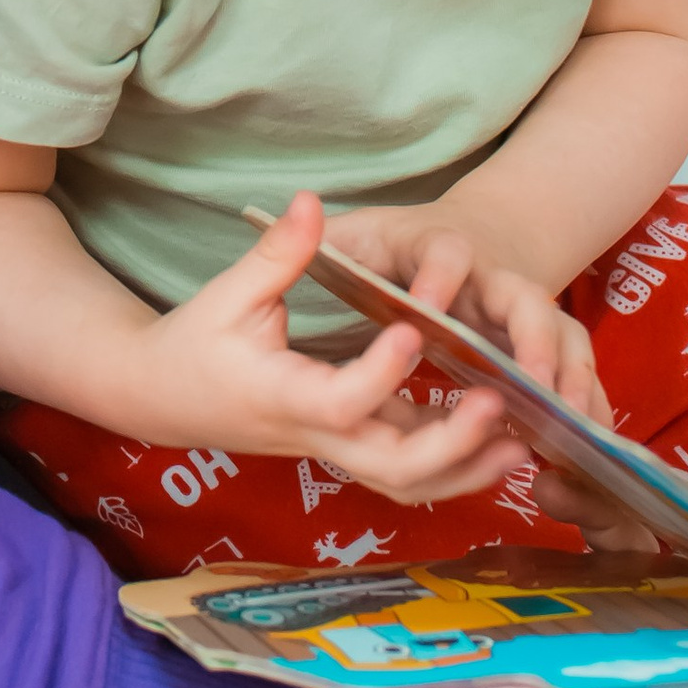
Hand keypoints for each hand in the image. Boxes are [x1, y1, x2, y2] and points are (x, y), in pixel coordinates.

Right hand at [129, 194, 520, 516]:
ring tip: (523, 440)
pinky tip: (499, 438)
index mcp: (284, 395)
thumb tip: (310, 203)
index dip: (381, 374)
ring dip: (468, 470)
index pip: (341, 399)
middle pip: (392, 468)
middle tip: (499, 403)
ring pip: (409, 485)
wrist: (164, 399)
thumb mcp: (227, 295)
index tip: (412, 332)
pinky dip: (456, 466)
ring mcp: (336, 449)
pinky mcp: (349, 447)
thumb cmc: (195, 344)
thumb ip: (277, 255)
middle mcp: (315, 434)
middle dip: (452, 446)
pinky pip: (408, 472)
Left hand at [322, 204, 609, 421]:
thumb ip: (320, 239)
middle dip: (533, 338)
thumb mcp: (355, 236)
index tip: (425, 305)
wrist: (467, 240)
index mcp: (442, 246)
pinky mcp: (539, 346)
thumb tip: (299, 210)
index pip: (447, 252)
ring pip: (561, 340)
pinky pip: (570, 375)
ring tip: (571, 426)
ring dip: (570, 380)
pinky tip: (586, 445)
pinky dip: (585, 405)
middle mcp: (493, 278)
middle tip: (532, 382)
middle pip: (526, 300)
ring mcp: (522, 314)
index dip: (439, 276)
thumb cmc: (395, 244)